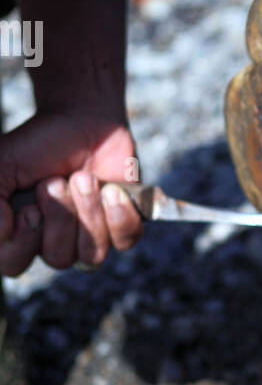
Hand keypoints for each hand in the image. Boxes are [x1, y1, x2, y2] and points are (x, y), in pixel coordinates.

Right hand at [0, 111, 142, 275]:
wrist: (82, 120)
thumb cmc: (38, 145)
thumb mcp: (3, 163)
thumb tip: (1, 233)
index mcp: (20, 231)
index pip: (14, 264)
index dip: (23, 243)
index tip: (29, 209)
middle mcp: (54, 240)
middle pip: (57, 258)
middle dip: (60, 218)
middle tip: (56, 181)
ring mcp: (89, 236)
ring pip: (92, 255)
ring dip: (88, 212)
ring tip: (84, 178)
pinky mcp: (120, 224)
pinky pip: (125, 240)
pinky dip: (120, 216)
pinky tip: (113, 191)